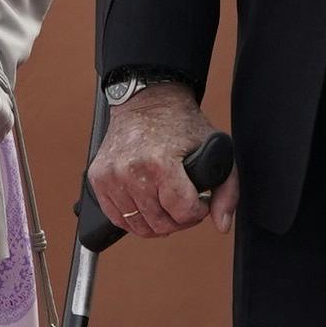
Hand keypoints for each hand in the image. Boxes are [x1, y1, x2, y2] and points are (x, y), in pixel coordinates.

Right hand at [90, 82, 233, 236]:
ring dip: (157, 221)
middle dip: (179, 219)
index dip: (198, 212)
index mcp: (161, 162)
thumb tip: (222, 226)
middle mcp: (131, 171)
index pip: (183, 212)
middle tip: (184, 203)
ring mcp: (111, 176)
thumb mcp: (217, 149)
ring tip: (167, 203)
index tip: (200, 200)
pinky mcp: (98, 178)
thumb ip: (227, 191)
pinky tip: (148, 204)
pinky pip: (117, 218)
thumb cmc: (182, 125)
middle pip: (161, 224)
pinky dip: (135, 218)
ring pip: (139, 226)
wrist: (147, 100)